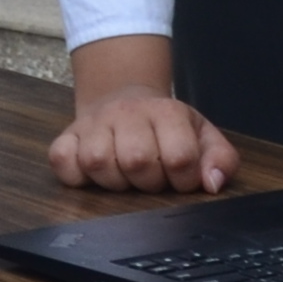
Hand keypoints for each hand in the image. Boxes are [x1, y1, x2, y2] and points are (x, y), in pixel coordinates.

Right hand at [48, 31, 233, 193]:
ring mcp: (93, 123)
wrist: (124, 98)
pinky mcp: (66, 135)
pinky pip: (62, 160)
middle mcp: (127, 112)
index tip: (180, 178)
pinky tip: (92, 173)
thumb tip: (212, 184)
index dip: (184, 179)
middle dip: (148, 182)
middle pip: (137, 161)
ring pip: (97, 162)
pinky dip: (75, 175)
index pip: (180, 157)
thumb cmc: (165, 127)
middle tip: (151, 177)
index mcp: (167, 111)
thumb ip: (220, 159)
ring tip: (124, 175)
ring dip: (113, 181)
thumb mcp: (202, 135)